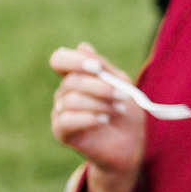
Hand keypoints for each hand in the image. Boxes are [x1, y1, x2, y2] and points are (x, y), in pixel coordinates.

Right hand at [48, 42, 147, 184]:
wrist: (131, 145)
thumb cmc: (126, 112)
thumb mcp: (120, 84)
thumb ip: (102, 68)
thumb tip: (82, 46)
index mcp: (76, 77)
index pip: (60, 60)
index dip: (74, 61)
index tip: (97, 68)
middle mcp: (64, 93)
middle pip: (72, 82)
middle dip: (100, 88)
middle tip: (122, 96)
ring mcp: (60, 112)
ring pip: (71, 101)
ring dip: (99, 104)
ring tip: (118, 110)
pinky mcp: (61, 132)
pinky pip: (66, 120)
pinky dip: (88, 118)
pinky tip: (104, 120)